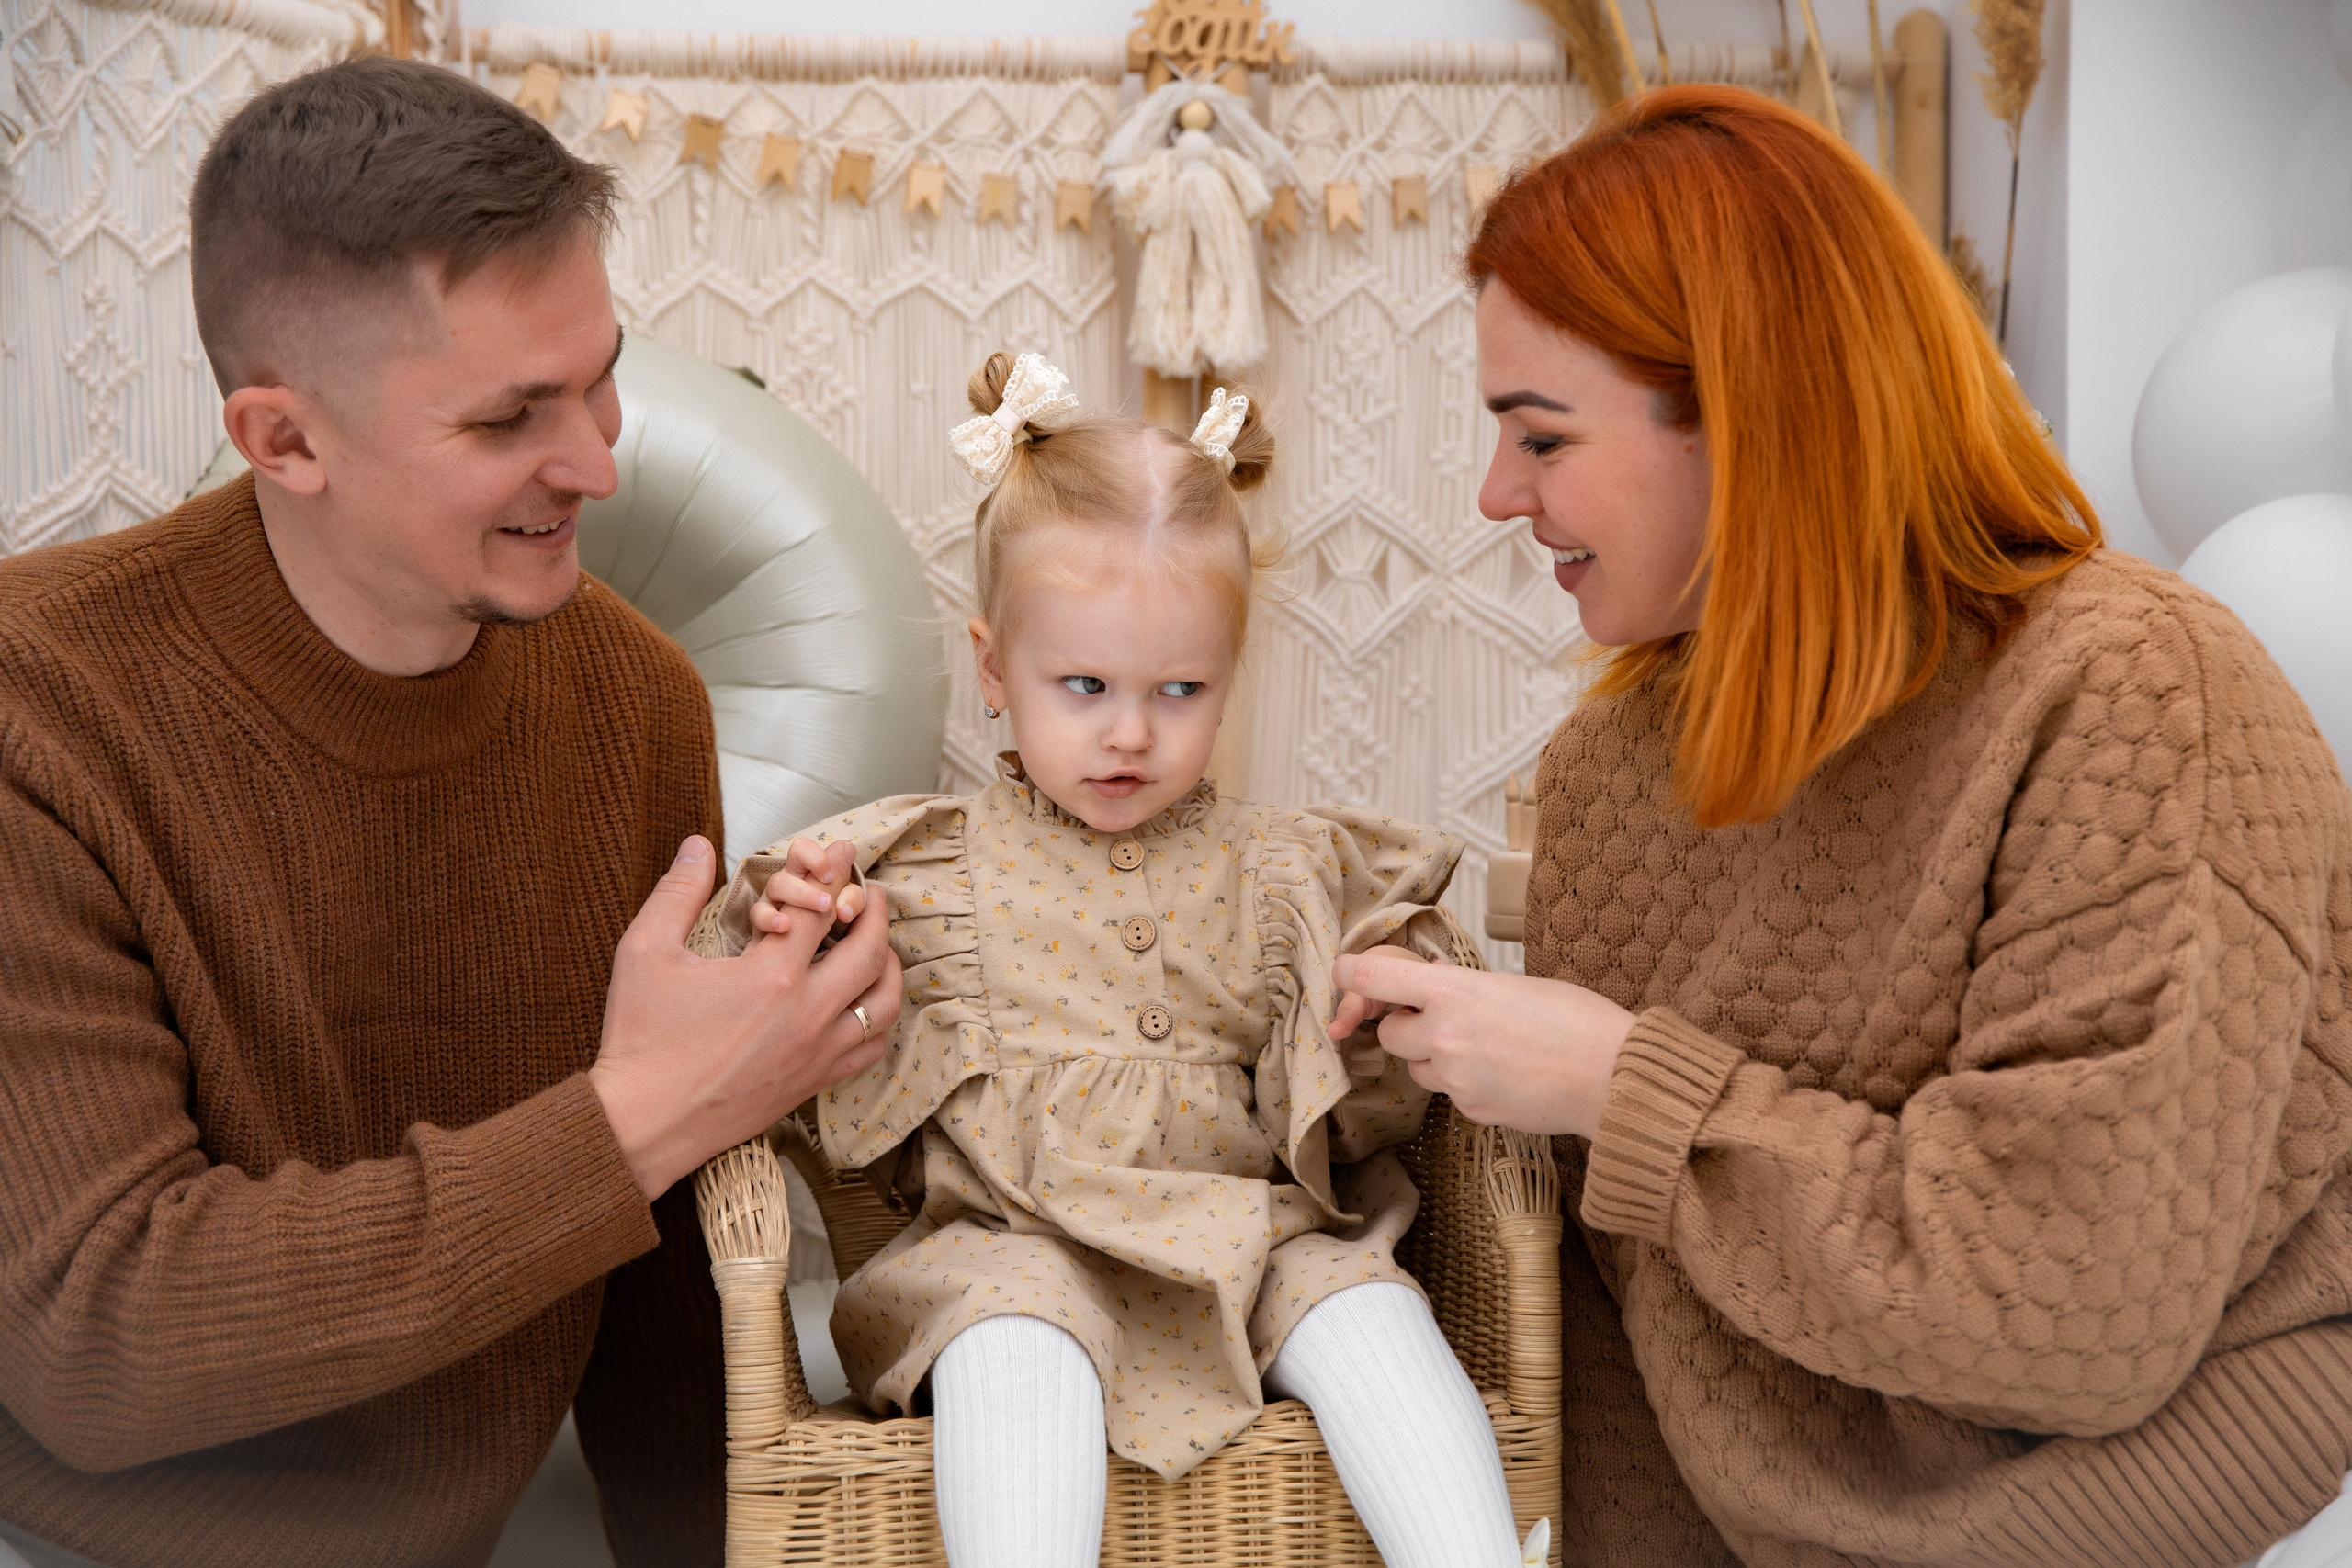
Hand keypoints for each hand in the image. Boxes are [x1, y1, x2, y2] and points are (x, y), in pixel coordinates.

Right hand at [590, 835, 902, 1197]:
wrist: (643, 1123)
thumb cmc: (639, 1037)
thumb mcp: (645, 952)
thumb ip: (677, 892)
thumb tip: (698, 844)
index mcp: (770, 976)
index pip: (821, 908)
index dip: (834, 872)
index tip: (842, 851)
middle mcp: (807, 1014)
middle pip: (869, 950)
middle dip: (873, 911)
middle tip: (868, 891)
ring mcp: (817, 1052)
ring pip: (883, 1002)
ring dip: (887, 964)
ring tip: (876, 943)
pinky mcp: (814, 1083)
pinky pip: (872, 1046)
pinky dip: (878, 1017)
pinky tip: (864, 1001)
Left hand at [1329, 950, 1636, 1137]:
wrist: (1615, 1077)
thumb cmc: (1576, 1019)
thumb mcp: (1509, 984)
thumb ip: (1460, 990)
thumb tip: (1430, 994)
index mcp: (1454, 992)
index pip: (1373, 978)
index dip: (1351, 975)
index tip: (1346, 974)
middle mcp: (1444, 1036)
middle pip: (1388, 1032)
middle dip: (1407, 1024)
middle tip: (1445, 1017)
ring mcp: (1455, 1079)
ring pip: (1416, 1067)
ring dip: (1434, 1057)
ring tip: (1487, 1048)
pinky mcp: (1471, 1111)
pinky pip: (1449, 1094)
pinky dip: (1464, 1084)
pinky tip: (1505, 1074)